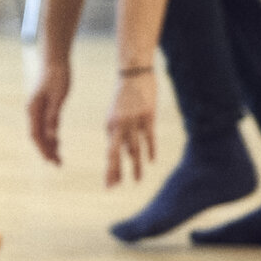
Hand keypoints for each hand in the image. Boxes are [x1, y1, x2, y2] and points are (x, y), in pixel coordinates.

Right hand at [26, 58, 69, 165]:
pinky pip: (44, 126)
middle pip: (36, 137)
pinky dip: (50, 136)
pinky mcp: (42, 108)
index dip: (43, 149)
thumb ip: (53, 117)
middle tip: (57, 164)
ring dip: (48, 145)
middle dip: (45, 151)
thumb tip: (52, 136)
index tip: (52, 160)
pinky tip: (57, 142)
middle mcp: (32, 111)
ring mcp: (36, 110)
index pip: (35, 135)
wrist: (54, 62)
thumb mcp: (58, 97)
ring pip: (40, 133)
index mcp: (33, 109)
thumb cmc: (57, 77)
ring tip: (58, 158)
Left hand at [104, 71, 157, 185]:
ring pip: (133, 148)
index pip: (111, 152)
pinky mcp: (148, 116)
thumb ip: (119, 133)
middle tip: (113, 188)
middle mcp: (119, 125)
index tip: (110, 185)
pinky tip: (150, 161)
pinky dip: (150, 149)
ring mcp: (134, 121)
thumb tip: (125, 153)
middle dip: (115, 172)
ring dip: (134, 166)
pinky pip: (149, 137)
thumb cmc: (126, 95)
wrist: (134, 72)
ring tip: (136, 181)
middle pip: (116, 153)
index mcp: (110, 125)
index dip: (111, 170)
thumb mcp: (117, 114)